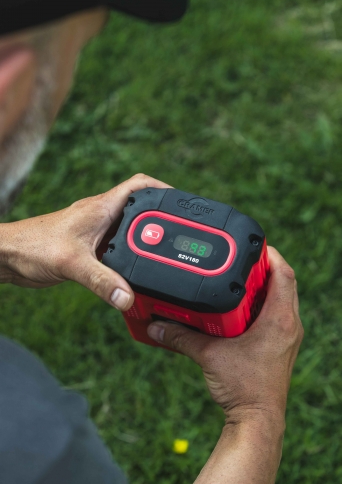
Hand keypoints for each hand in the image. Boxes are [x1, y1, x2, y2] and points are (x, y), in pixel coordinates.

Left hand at [0, 174, 170, 309]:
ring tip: (164, 256)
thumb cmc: (32, 246)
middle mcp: (101, 217)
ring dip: (145, 242)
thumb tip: (127, 298)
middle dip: (161, 221)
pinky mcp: (89, 249)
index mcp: (101, 208)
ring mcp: (96, 233)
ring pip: (130, 232)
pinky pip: (117, 250)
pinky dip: (130, 259)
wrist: (8, 257)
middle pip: (140, 211)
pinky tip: (134, 274)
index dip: (163, 189)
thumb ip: (102, 282)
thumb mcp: (72, 264)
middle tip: (179, 236)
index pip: (139, 186)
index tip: (182, 202)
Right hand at [147, 247, 302, 421]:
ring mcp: (287, 338)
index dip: (270, 255)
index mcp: (280, 319)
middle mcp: (289, 326)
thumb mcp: (209, 356)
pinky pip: (275, 318)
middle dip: (263, 270)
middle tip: (239, 261)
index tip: (252, 245)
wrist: (258, 422)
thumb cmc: (244, 389)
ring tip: (237, 282)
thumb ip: (182, 338)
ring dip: (262, 289)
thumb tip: (156, 327)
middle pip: (283, 284)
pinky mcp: (280, 350)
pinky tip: (238, 313)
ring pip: (281, 301)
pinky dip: (260, 309)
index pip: (284, 274)